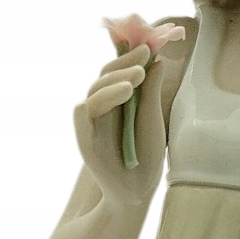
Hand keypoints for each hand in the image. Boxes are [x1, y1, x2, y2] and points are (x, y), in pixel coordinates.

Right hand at [73, 48, 166, 206]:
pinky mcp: (84, 139)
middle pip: (105, 76)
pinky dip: (100, 99)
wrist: (138, 192)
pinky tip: (123, 93)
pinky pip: (83, 112)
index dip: (130, 55)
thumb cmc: (145, 158)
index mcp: (118, 102)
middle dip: (123, 62)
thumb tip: (157, 60)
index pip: (118, 71)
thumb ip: (151, 93)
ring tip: (137, 79)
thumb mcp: (153, 120)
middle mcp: (102, 108)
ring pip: (94, 90)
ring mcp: (91, 123)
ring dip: (114, 80)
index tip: (149, 45)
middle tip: (144, 56)